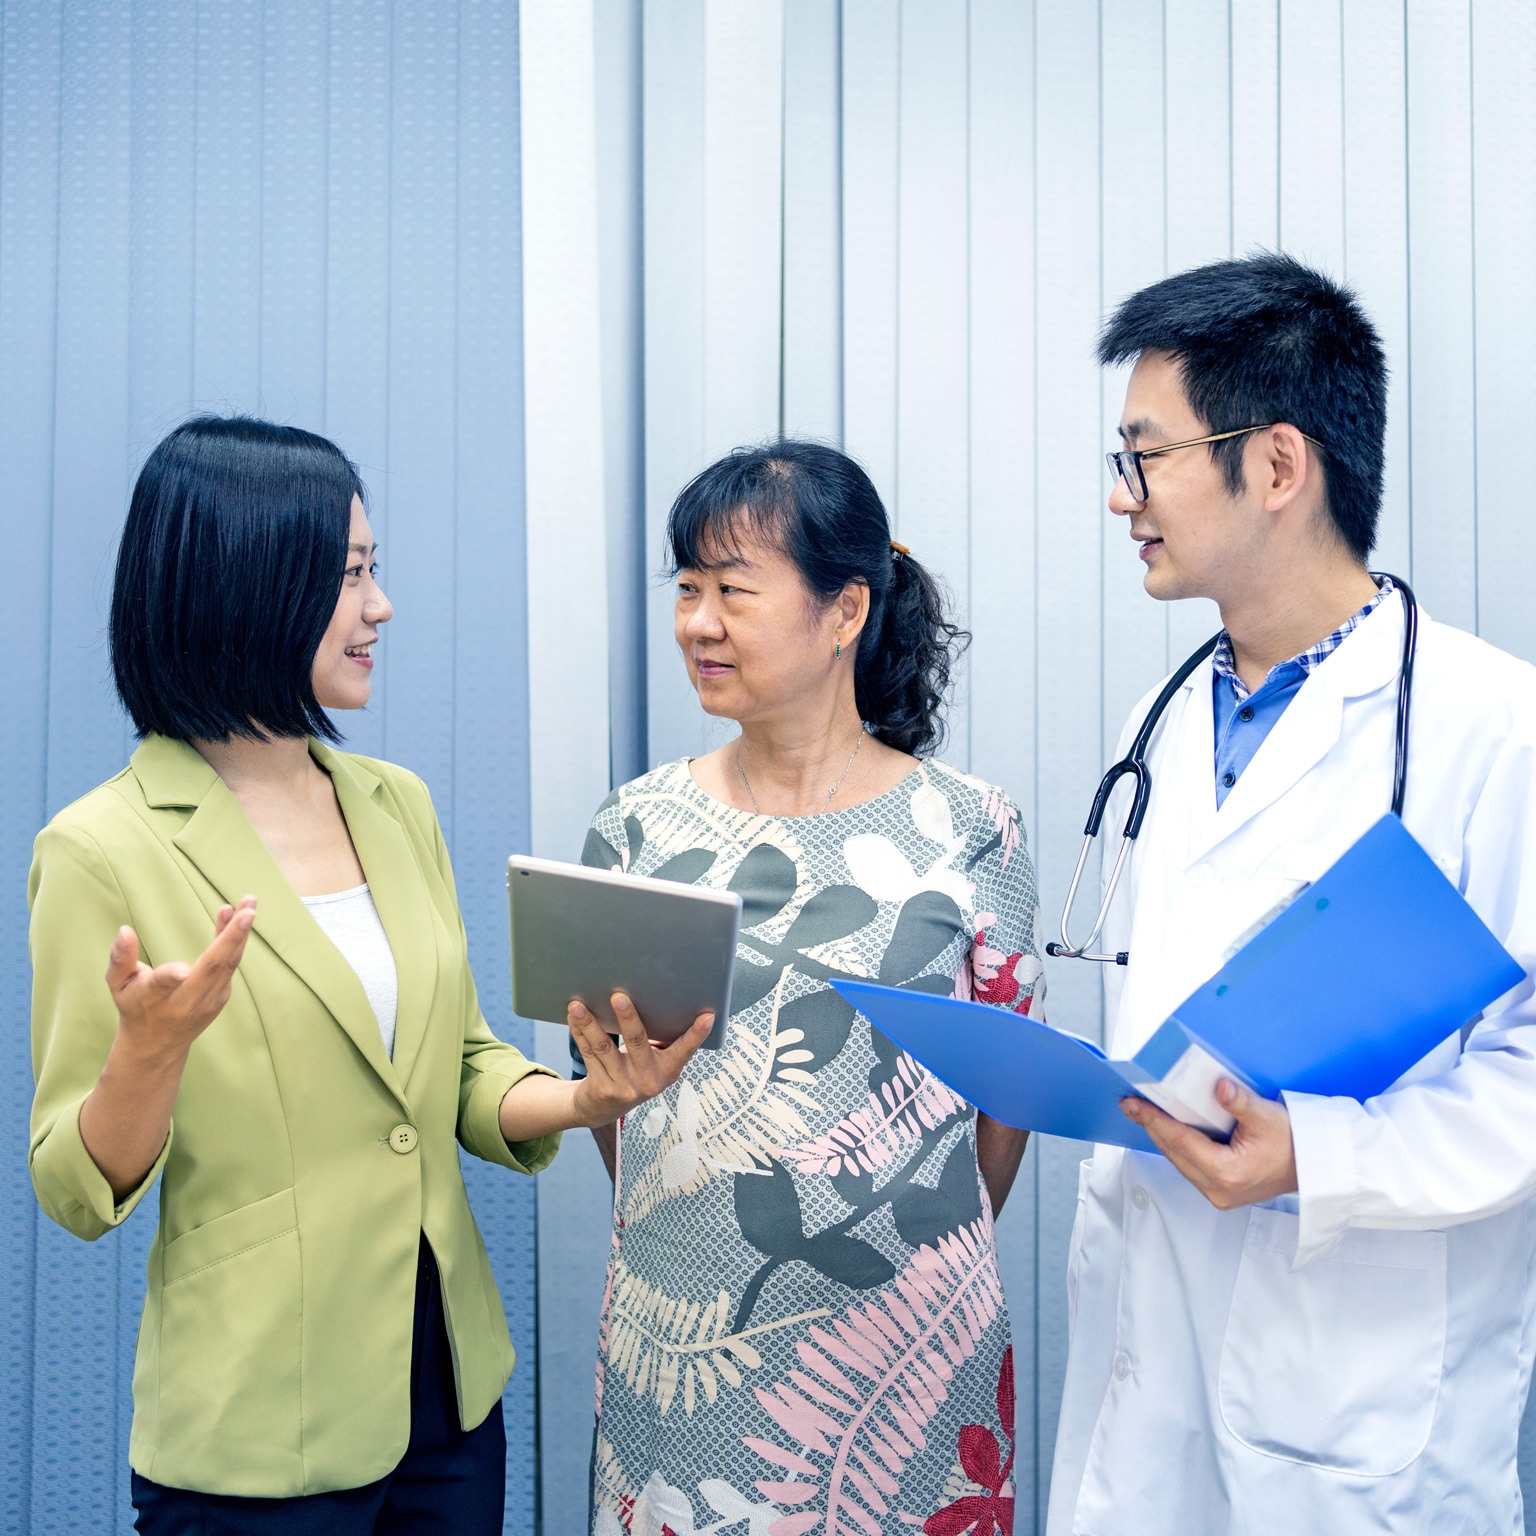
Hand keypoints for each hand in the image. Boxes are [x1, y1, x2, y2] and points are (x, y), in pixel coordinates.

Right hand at [107, 896, 256, 1060]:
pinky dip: (236, 940)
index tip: (183, 968)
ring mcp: (207, 1002)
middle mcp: (184, 1001)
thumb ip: (120, 958)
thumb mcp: (118, 984)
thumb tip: (124, 931)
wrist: (157, 1045)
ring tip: (249, 902)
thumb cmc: (134, 1006)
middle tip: (248, 912)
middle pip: (212, 969)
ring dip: (241, 933)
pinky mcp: (220, 998)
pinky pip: (230, 965)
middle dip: (231, 939)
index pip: (162, 986)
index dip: (170, 976)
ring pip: (228, 965)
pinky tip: (238, 916)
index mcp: (153, 997)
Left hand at [567, 992, 713, 1127]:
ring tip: (578, 1005)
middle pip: (637, 1042)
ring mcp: (624, 1087)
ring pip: (604, 1047)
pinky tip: (573, 1016)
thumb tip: (655, 998)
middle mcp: (648, 1081)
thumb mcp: (652, 1063)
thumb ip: (658, 1041)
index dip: (697, 1034)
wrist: (602, 1108)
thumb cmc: (633, 1073)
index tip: (708, 1016)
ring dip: (590, 1023)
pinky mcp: (601, 1089)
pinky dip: (580, 1032)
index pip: (685, 1050)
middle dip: (627, 1017)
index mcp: (668, 1071)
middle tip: (619, 996)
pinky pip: (589, 1054)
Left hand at [1120, 1077, 1297, 1209]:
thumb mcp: (1268, 1117)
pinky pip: (1189, 1165)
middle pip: (1173, 1152)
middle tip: (1131, 1103)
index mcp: (1227, 1173)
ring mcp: (1218, 1194)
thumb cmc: (1295, 1144)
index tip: (1132, 1105)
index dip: (1153, 1120)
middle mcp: (1218, 1189)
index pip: (1180, 1141)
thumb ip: (1240, 1102)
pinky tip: (1169, 1128)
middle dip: (1152, 1126)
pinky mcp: (1220, 1191)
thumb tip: (1220, 1087)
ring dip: (1162, 1136)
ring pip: (1178, 1160)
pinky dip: (1177, 1146)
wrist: (1313, 1167)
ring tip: (1145, 1112)